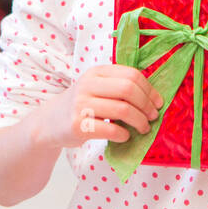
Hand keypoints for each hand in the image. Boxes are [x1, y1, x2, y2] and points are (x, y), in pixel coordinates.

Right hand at [34, 63, 163, 149]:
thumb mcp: (96, 88)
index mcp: (97, 72)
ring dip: (139, 121)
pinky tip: (125, 136)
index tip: (158, 103)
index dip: (149, 90)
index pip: (131, 75)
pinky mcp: (78, 125)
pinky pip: (111, 129)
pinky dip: (124, 134)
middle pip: (129, 90)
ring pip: (123, 110)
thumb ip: (118, 87)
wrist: (49, 123)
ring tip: (143, 128)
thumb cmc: (81, 105)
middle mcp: (88, 85)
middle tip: (153, 117)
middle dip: (146, 105)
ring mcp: (81, 105)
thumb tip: (153, 98)